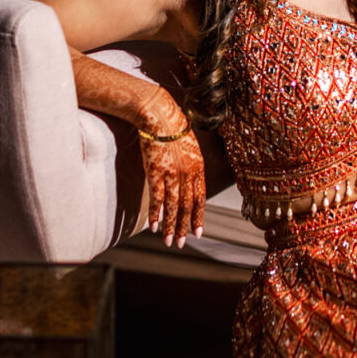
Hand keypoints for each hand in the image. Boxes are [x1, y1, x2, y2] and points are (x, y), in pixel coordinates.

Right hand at [140, 111, 205, 247]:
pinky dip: (157, 213)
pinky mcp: (156, 171)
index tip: (198, 232)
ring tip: (170, 241)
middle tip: (181, 244)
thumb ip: (191, 164)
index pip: (201, 197)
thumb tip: (189, 179)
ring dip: (172, 226)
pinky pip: (157, 197)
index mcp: (198, 166)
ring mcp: (172, 173)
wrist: (159, 113)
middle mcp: (188, 172)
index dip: (199, 216)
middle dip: (185, 227)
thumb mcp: (190, 146)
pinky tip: (155, 226)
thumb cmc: (172, 126)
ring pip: (174, 205)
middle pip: (188, 205)